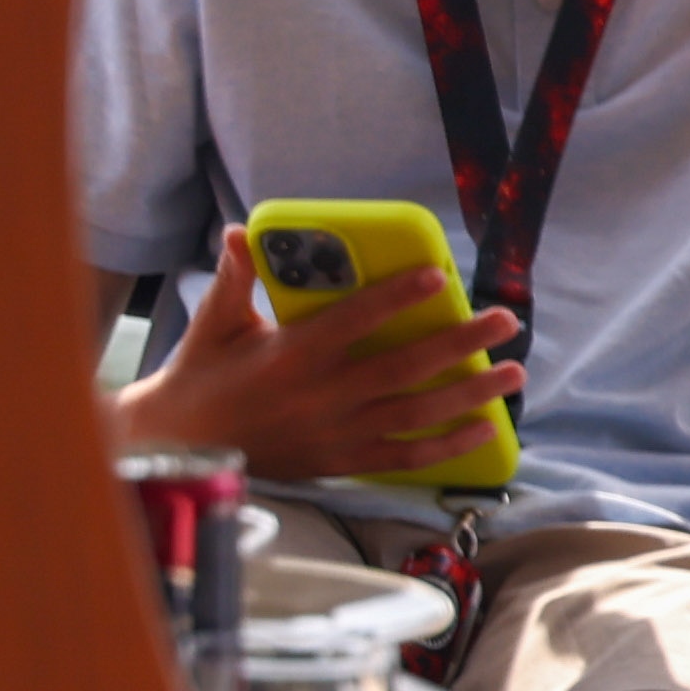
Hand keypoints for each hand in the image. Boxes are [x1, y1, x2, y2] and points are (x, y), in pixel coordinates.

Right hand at [129, 232, 519, 484]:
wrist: (176, 445)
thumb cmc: (200, 375)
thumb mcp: (216, 322)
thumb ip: (238, 277)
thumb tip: (244, 230)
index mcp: (291, 354)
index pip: (355, 320)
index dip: (398, 297)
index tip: (439, 276)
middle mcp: (320, 395)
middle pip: (404, 367)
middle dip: (462, 343)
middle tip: (506, 321)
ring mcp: (335, 432)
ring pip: (416, 414)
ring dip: (470, 395)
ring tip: (513, 374)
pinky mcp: (340, 460)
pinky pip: (404, 457)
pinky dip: (447, 447)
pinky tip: (484, 429)